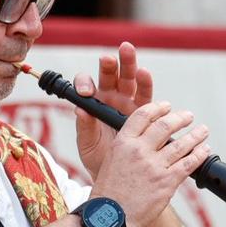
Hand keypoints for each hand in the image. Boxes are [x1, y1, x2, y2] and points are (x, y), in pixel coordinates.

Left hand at [74, 42, 156, 180]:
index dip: (85, 84)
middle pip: (110, 75)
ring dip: (128, 65)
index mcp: (93, 104)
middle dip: (110, 64)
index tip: (85, 92)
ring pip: (128, 79)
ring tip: (127, 51)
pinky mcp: (144, 111)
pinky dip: (145, 82)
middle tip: (108, 57)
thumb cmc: (98, 158)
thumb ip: (85, 127)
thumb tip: (80, 110)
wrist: (120, 175)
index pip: (86, 86)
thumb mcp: (87, 144)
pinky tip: (144, 73)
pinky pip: (145, 94)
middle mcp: (111, 99)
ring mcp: (128, 102)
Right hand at [88, 99, 211, 226]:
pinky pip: (188, 164)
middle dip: (180, 118)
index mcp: (122, 143)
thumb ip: (127, 148)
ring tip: (203, 131)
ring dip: (196, 135)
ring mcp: (154, 166)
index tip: (167, 106)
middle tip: (188, 116)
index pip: (143, 115)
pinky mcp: (167, 182)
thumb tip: (144, 140)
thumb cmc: (108, 194)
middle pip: (165, 126)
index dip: (158, 108)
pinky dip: (199, 155)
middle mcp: (139, 151)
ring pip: (181, 144)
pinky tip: (205, 150)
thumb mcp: (110, 162)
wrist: (109, 218)